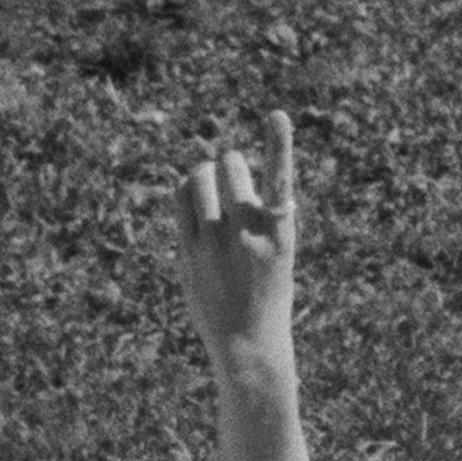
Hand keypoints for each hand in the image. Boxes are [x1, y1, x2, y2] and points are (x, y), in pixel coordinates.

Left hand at [178, 110, 299, 380]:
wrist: (250, 345)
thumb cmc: (269, 295)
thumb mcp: (278, 254)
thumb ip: (259, 215)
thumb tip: (219, 168)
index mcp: (281, 234)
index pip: (280, 181)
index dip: (279, 145)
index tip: (277, 115)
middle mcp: (248, 234)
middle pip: (230, 165)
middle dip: (229, 165)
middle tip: (232, 180)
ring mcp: (215, 243)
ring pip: (200, 175)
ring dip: (206, 173)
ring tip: (212, 192)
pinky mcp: (189, 251)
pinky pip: (180, 197)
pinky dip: (187, 190)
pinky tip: (195, 201)